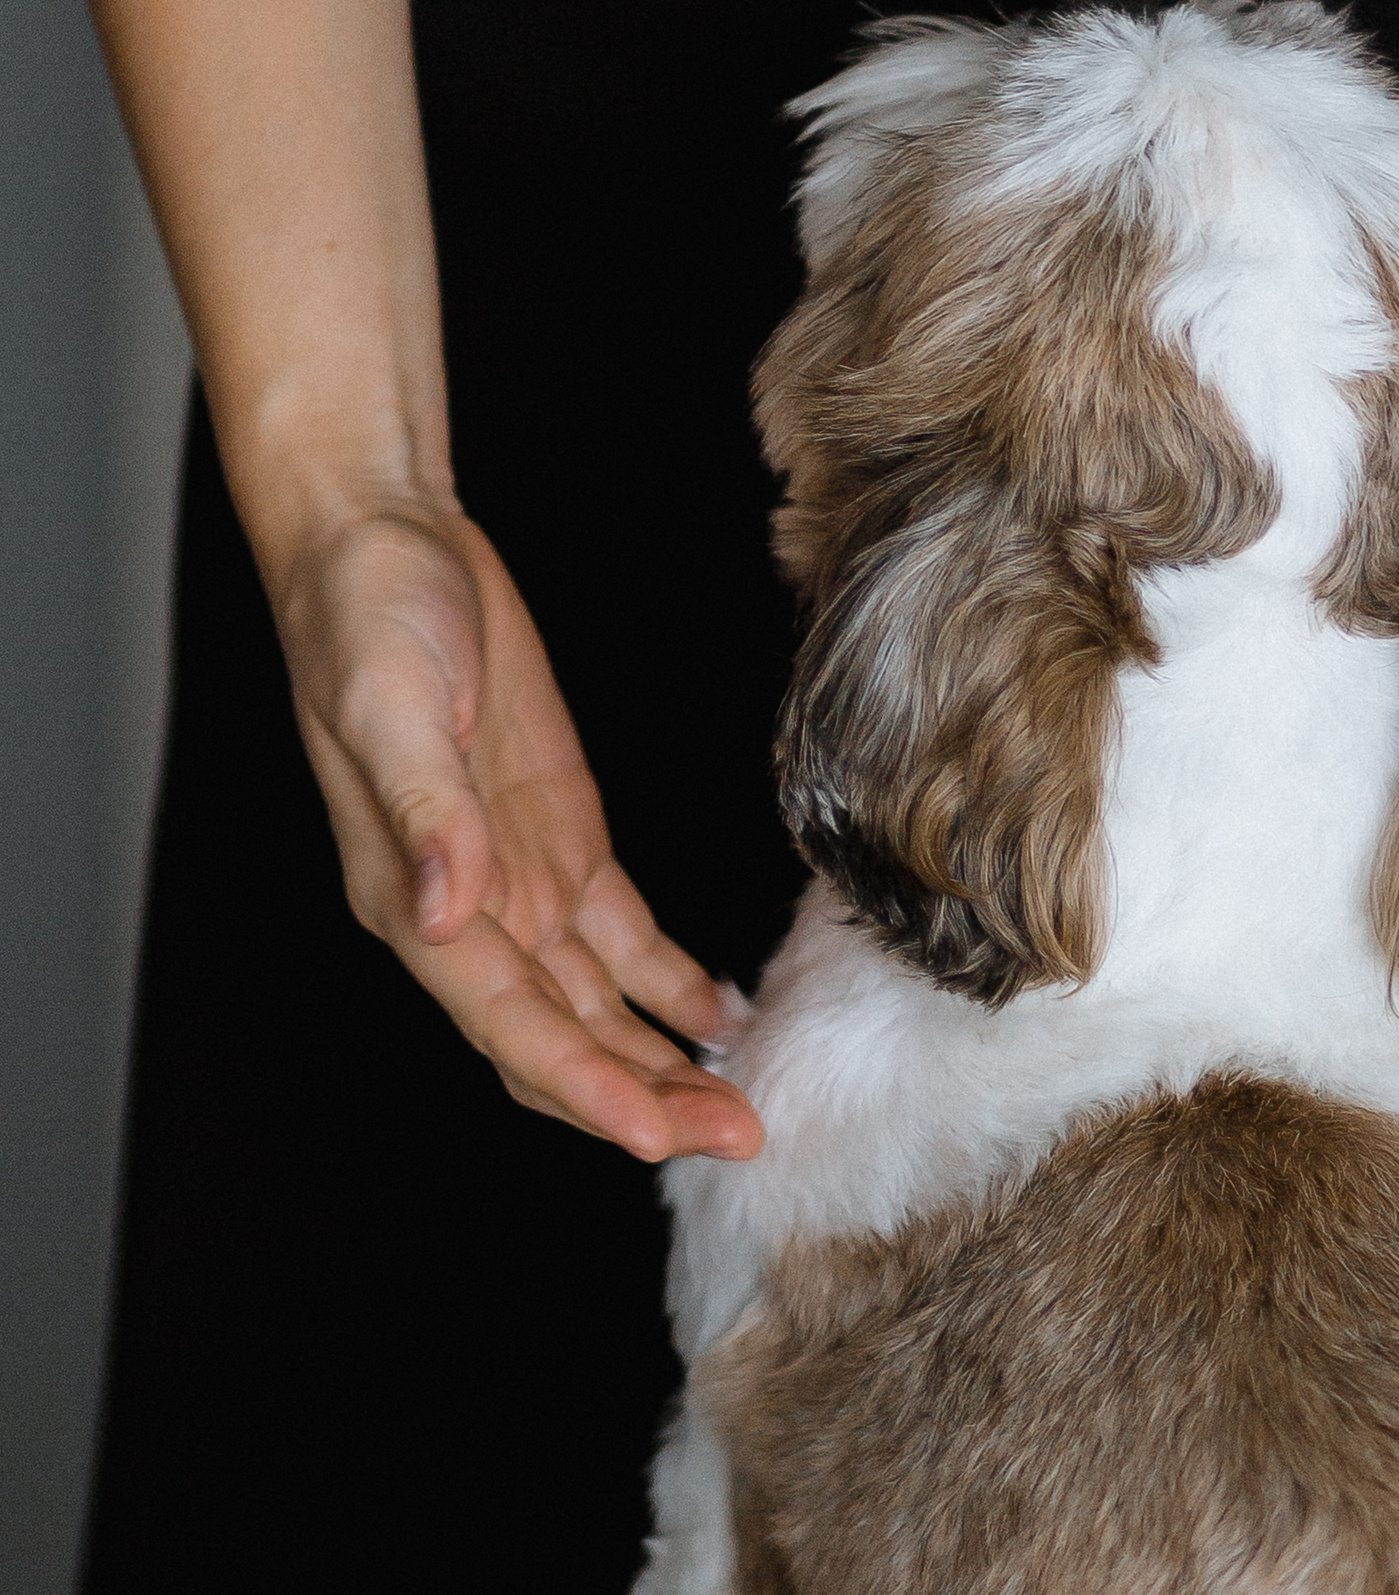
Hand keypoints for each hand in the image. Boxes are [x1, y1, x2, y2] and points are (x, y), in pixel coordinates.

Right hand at [274, 507, 762, 1160]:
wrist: (386, 544)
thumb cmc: (368, 620)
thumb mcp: (392, 704)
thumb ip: (423, 812)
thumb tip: (446, 911)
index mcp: (416, 904)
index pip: (513, 1028)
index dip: (586, 1089)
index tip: (658, 1136)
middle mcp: (468, 917)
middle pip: (564, 1043)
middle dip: (646, 1101)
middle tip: (740, 1139)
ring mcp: (517, 885)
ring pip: (599, 1011)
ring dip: (665, 1064)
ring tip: (744, 1108)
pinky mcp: (561, 844)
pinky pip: (623, 943)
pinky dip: (671, 988)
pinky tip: (723, 1021)